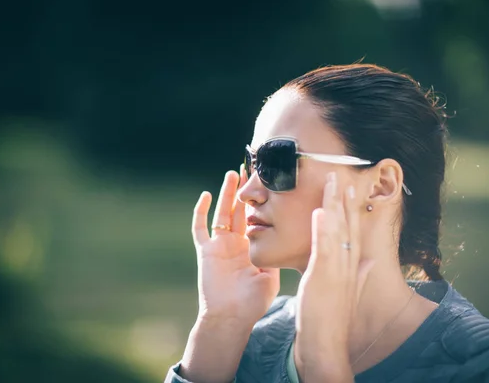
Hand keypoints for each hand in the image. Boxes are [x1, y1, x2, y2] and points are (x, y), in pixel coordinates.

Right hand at [192, 165, 279, 325]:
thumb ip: (274, 256)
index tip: (266, 185)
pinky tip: (207, 195)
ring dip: (227, 193)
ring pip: (222, 213)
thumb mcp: (271, 275)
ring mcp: (219, 246)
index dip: (258, 202)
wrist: (231, 318)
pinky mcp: (205, 251)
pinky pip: (200, 228)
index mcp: (250, 248)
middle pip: (239, 211)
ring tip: (233, 173)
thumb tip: (288, 240)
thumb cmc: (252, 303)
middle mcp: (234, 244)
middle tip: (250, 170)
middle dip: (244, 191)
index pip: (254, 219)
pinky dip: (201, 211)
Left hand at [294, 172, 375, 381]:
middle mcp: (348, 264)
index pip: (353, 231)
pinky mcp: (324, 276)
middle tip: (340, 175)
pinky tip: (322, 210)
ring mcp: (337, 269)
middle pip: (348, 225)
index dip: (351, 209)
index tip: (349, 188)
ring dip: (335, 205)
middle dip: (345, 200)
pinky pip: (325, 248)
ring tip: (332, 182)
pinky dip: (324, 228)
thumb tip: (370, 261)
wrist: (327, 343)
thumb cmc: (332, 318)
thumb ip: (360, 274)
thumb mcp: (349, 292)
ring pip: (338, 230)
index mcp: (352, 266)